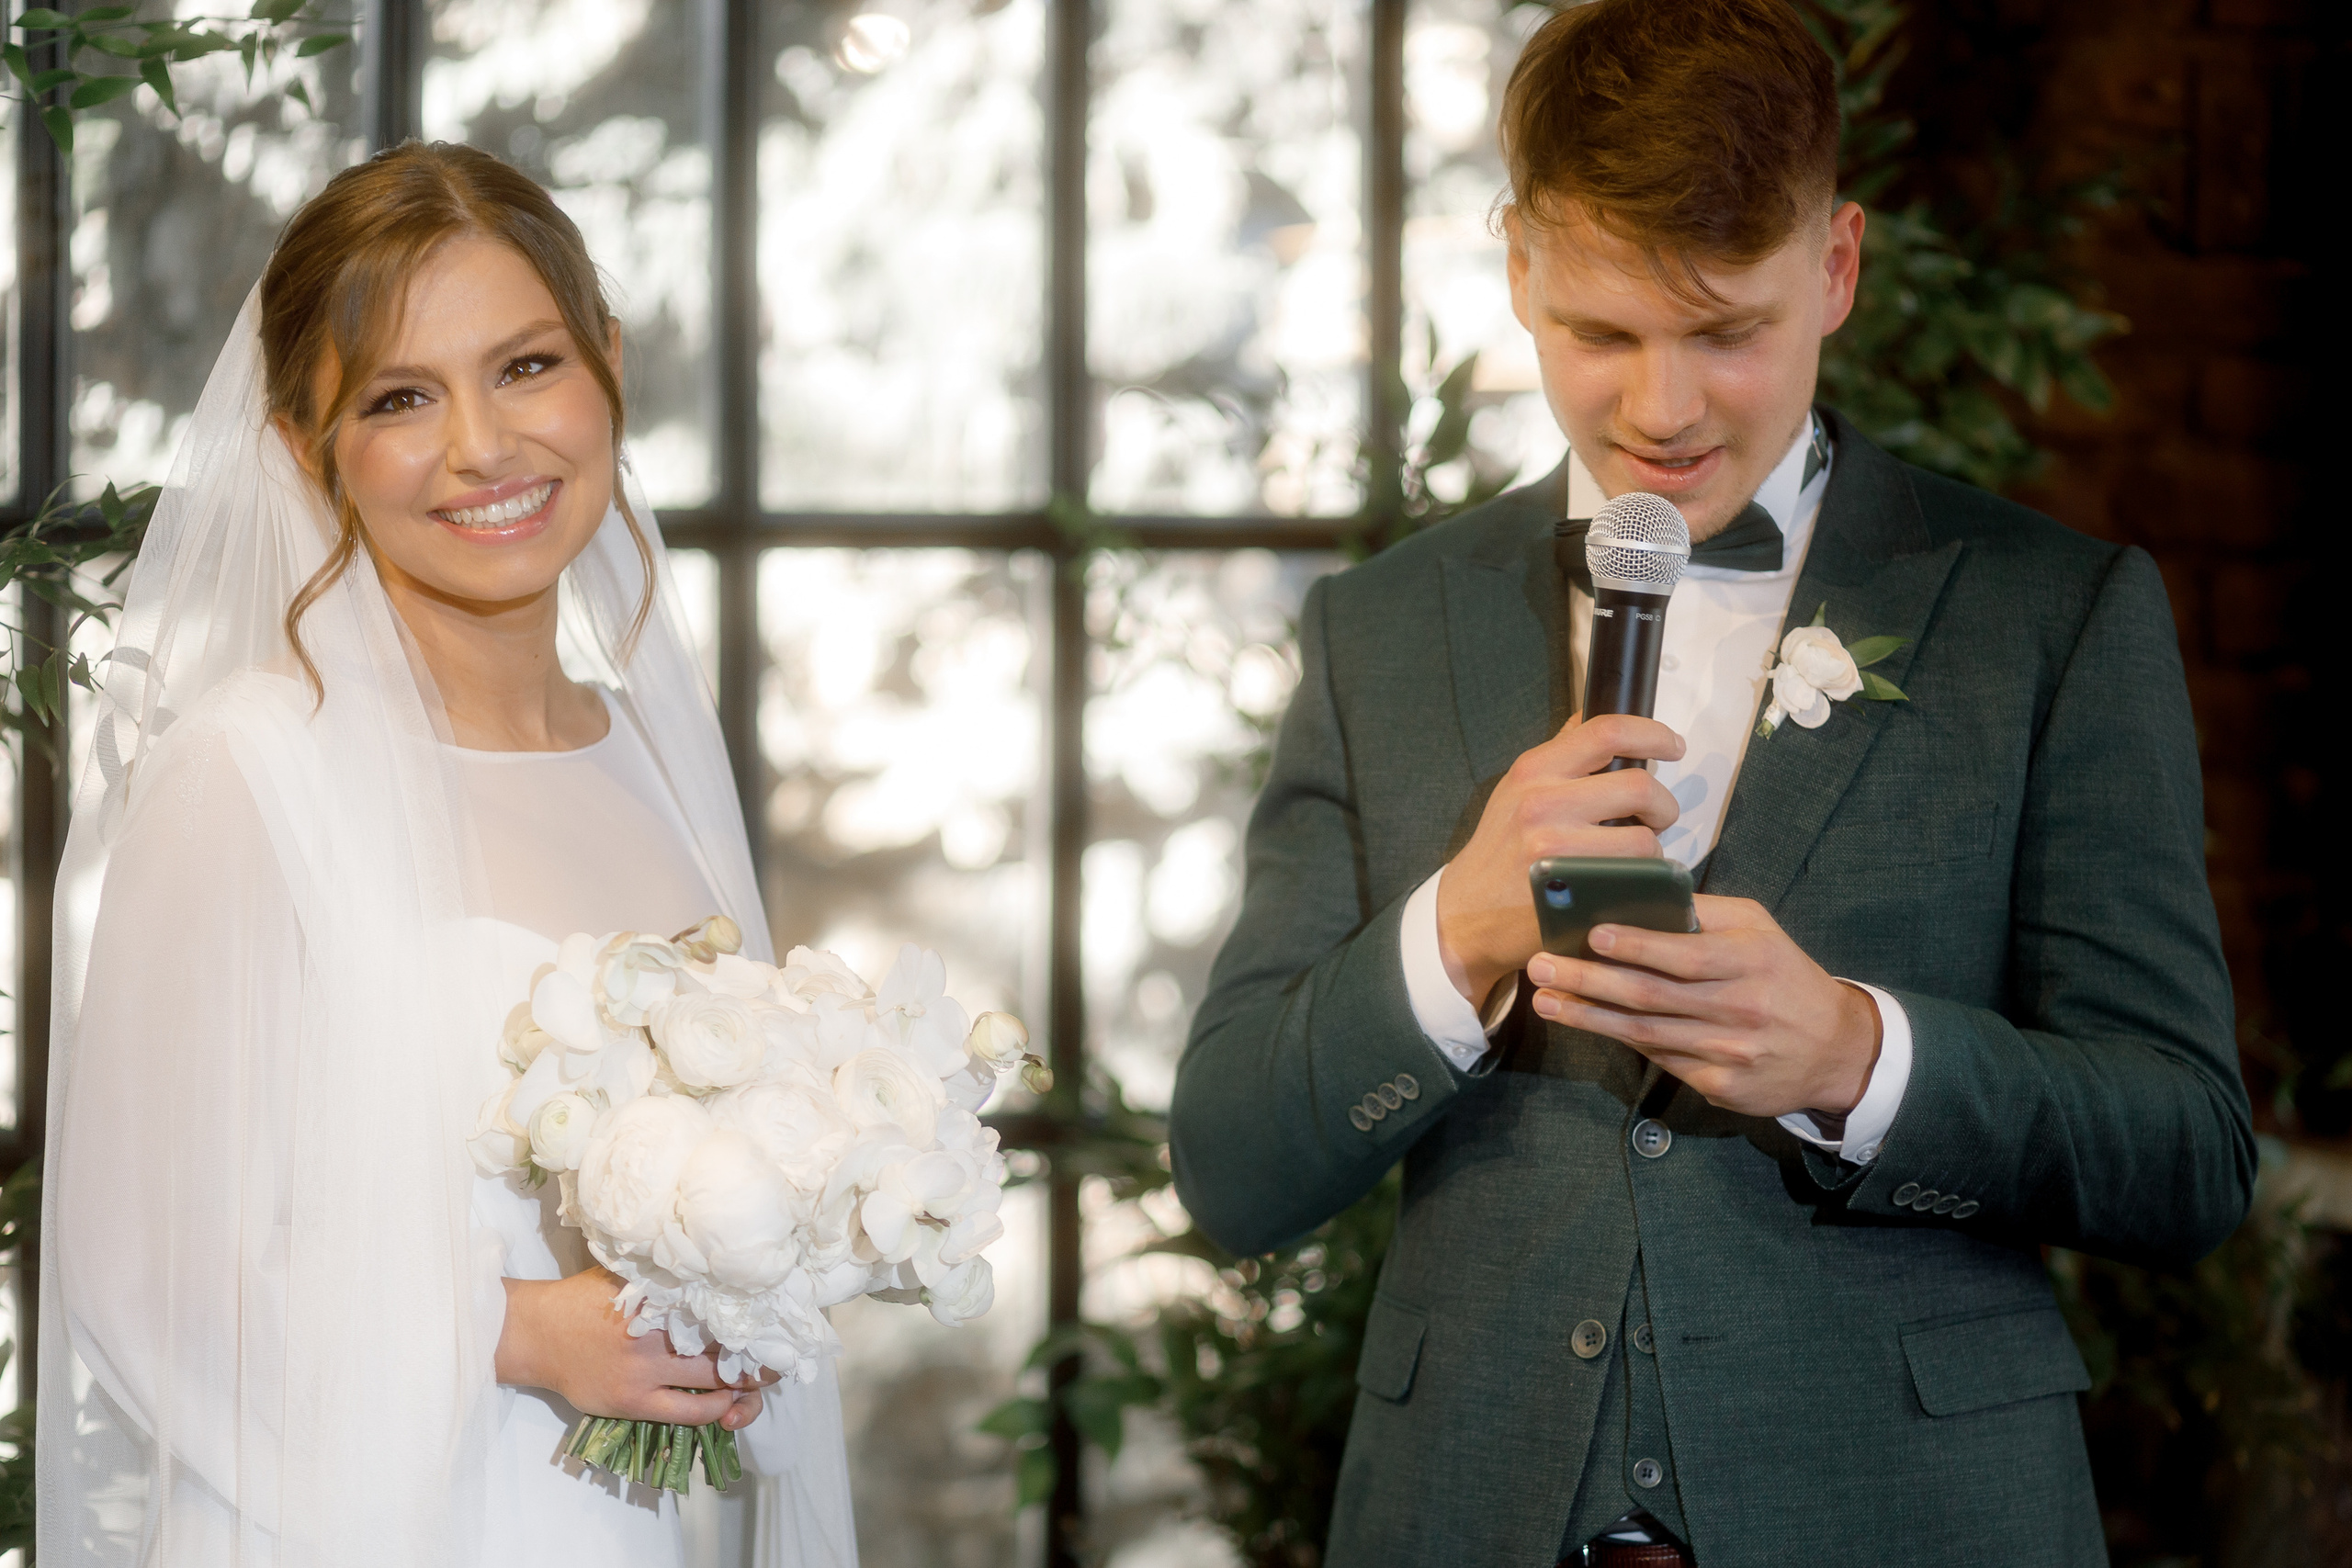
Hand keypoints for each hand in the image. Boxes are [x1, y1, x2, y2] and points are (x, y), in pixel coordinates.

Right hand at [496, 1267, 775, 1429]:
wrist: (537, 1334)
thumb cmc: (583, 1299)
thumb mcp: (626, 1275)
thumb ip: (663, 1275)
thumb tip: (708, 1261)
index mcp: (660, 1297)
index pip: (721, 1305)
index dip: (755, 1315)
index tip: (778, 1319)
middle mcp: (658, 1332)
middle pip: (727, 1343)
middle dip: (759, 1352)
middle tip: (781, 1354)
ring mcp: (646, 1369)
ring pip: (713, 1380)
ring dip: (745, 1383)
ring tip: (762, 1380)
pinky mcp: (634, 1399)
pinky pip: (687, 1411)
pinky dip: (715, 1409)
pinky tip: (729, 1404)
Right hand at [1436, 712, 1686, 1005]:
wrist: (1465, 913)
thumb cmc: (1499, 851)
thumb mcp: (1516, 790)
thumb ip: (1558, 755)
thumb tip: (1589, 715)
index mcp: (1534, 769)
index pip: (1607, 731)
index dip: (1652, 734)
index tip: (1672, 746)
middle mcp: (1542, 802)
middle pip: (1639, 786)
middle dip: (1664, 805)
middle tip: (1658, 818)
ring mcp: (1554, 847)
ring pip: (1643, 840)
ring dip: (1653, 851)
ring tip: (1636, 858)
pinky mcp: (1568, 889)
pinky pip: (1631, 879)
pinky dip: (1640, 882)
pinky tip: (1626, 883)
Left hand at [1525, 894, 1882, 1119]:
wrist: (1836, 1049)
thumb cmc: (1783, 976)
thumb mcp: (1759, 931)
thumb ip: (1706, 914)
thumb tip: (1640, 896)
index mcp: (1752, 960)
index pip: (1686, 955)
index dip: (1636, 946)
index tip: (1590, 933)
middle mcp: (1742, 1008)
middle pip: (1654, 996)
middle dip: (1590, 980)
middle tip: (1541, 965)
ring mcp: (1730, 1053)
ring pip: (1647, 1033)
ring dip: (1589, 1016)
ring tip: (1546, 1000)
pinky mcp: (1721, 1087)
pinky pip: (1661, 1059)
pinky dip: (1620, 1041)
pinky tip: (1586, 1024)